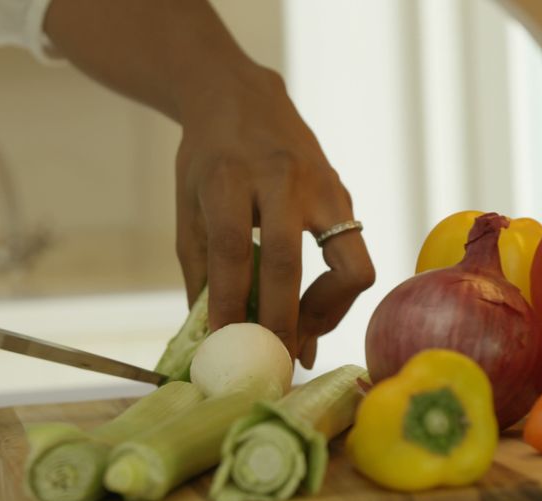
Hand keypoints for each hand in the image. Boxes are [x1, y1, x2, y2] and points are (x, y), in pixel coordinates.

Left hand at [43, 0, 374, 365]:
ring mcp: (324, 187)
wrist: (245, 98)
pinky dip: (335, 295)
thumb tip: (214, 336)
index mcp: (230, 176)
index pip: (232, 250)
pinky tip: (313, 313)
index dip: (230, 305)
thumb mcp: (188, 206)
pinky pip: (354, 259)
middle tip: (274, 361)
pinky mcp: (346, 197)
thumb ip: (200, 270)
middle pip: (289, 264)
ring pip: (348, 267)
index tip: (225, 346)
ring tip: (301, 339)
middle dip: (282, 323)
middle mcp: (283, 178)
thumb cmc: (209, 159)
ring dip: (325, 314)